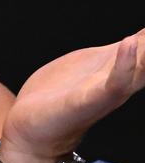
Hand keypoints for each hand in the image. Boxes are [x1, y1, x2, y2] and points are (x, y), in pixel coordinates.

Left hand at [1, 28, 144, 162]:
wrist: (30, 127)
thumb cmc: (62, 93)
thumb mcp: (101, 61)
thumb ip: (127, 49)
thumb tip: (143, 36)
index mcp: (127, 66)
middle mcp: (125, 78)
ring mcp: (107, 90)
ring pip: (144, 68)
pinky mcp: (85, 101)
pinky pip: (112, 85)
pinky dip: (125, 66)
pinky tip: (131, 46)